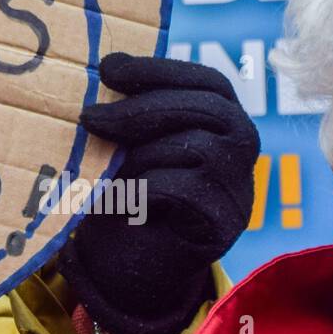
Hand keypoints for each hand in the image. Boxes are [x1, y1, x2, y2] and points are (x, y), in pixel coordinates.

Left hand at [58, 52, 260, 333]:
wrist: (131, 266)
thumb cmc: (128, 191)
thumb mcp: (127, 143)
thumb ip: (128, 111)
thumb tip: (97, 69)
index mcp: (221, 122)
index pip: (208, 81)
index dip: (160, 69)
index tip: (109, 67)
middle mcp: (242, 152)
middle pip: (210, 109)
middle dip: (143, 108)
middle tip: (89, 117)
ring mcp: (240, 190)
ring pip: (203, 149)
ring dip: (144, 154)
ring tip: (109, 168)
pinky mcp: (225, 226)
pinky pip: (190, 191)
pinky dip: (147, 189)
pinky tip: (121, 198)